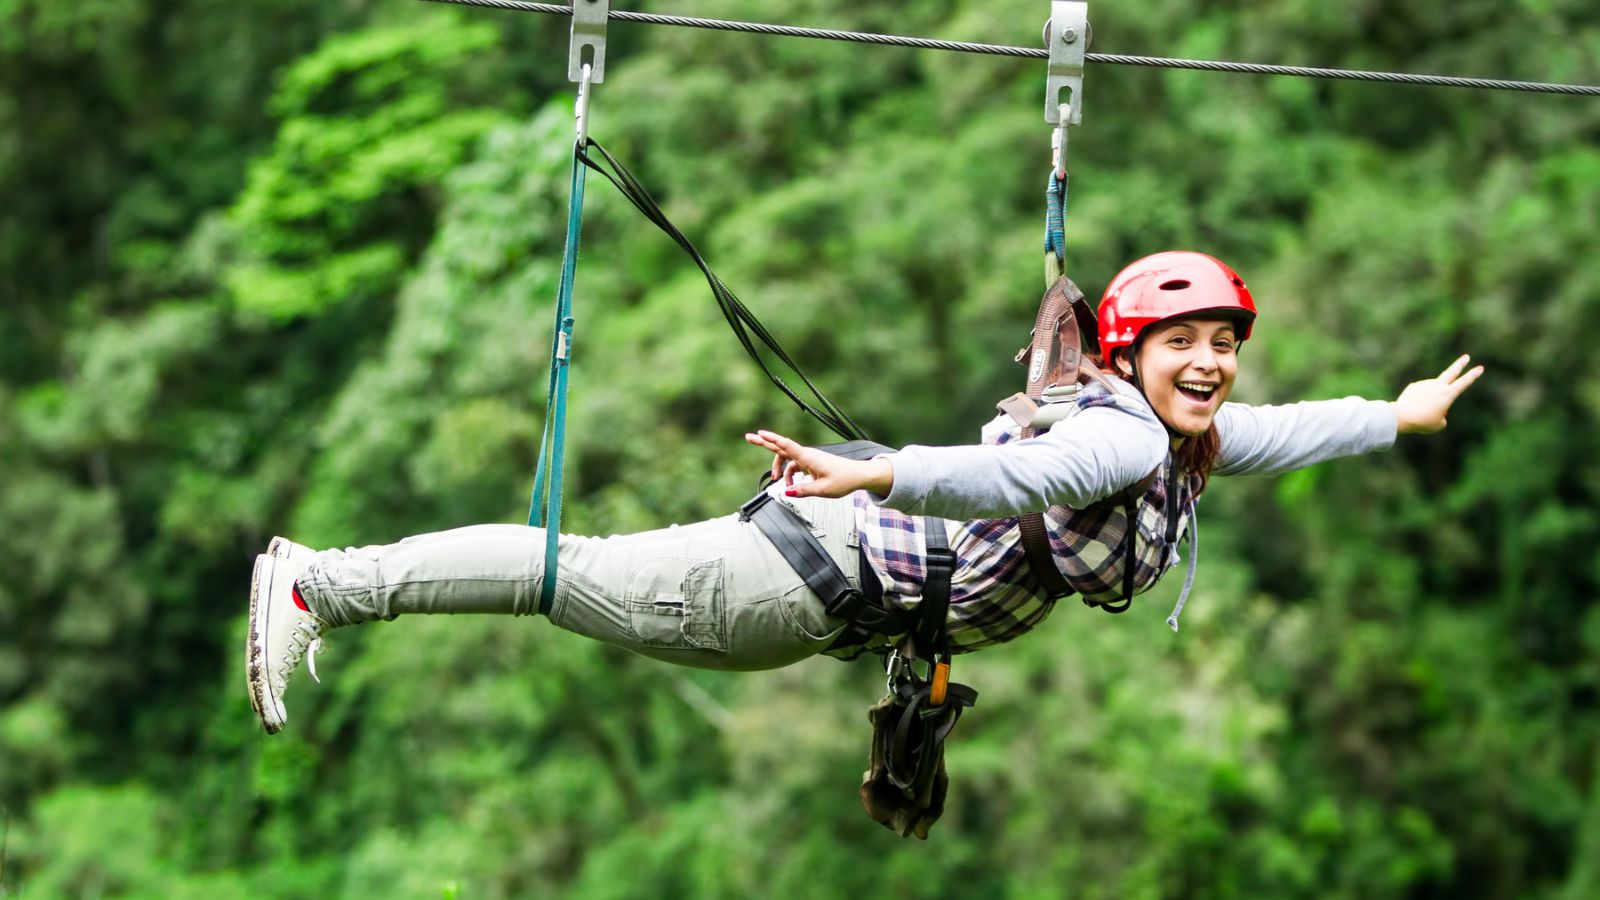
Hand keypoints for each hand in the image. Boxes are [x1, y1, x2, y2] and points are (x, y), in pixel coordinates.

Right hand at [743, 430, 894, 497]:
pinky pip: (795, 466)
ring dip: (780, 469)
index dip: (772, 440)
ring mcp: (809, 458)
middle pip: (782, 447)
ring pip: (787, 459)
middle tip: (748, 437)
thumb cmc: (844, 480)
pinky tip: (791, 484)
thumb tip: (786, 491)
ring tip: (777, 480)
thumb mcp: (823, 490)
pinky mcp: (811, 463)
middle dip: (765, 442)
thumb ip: (803, 491)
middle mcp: (807, 455)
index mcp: (809, 458)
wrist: (858, 475)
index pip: (787, 446)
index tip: (759, 434)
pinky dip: (790, 474)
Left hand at [1394, 354, 1484, 433]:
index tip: (1480, 368)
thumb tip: (1435, 405)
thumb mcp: (1439, 424)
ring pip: (1433, 392)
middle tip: (1466, 357)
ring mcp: (1425, 384)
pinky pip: (1421, 394)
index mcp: (1448, 394)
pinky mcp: (1414, 386)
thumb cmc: (1423, 422)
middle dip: (1460, 364)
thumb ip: (1441, 414)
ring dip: (1430, 401)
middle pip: (1451, 372)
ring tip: (1422, 412)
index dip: (1473, 376)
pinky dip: (1419, 401)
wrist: (1401, 416)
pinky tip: (1413, 407)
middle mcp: (1438, 386)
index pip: (1464, 383)